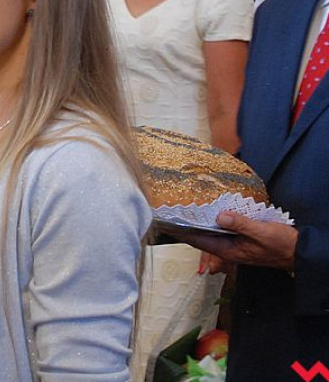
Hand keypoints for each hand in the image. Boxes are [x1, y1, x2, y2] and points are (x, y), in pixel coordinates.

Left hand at [176, 211, 297, 270]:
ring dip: (197, 223)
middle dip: (185, 226)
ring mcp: (233, 245)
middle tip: (168, 212)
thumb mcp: (261, 232)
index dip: (181, 231)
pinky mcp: (240, 239)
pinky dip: (212, 222)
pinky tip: (207, 212)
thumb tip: (219, 216)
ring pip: (210, 234)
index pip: (198, 240)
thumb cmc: (281, 245)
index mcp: (228, 250)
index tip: (165, 222)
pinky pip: (221, 231)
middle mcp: (227, 249)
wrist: (298, 252)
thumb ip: (241, 224)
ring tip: (181, 210)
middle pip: (200, 237)